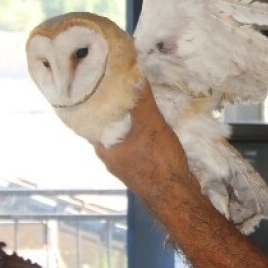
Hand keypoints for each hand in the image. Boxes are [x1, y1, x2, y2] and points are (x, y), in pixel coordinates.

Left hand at [93, 82, 194, 209]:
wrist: (177, 197)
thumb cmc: (159, 162)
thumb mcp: (150, 125)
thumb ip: (141, 100)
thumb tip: (133, 71)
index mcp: (103, 146)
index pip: (90, 117)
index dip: (95, 99)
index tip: (99, 80)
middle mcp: (109, 156)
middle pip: (106, 125)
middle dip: (114, 107)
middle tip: (120, 86)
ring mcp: (124, 164)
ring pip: (121, 135)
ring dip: (128, 120)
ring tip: (135, 100)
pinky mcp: (139, 168)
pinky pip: (134, 144)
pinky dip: (139, 132)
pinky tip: (149, 124)